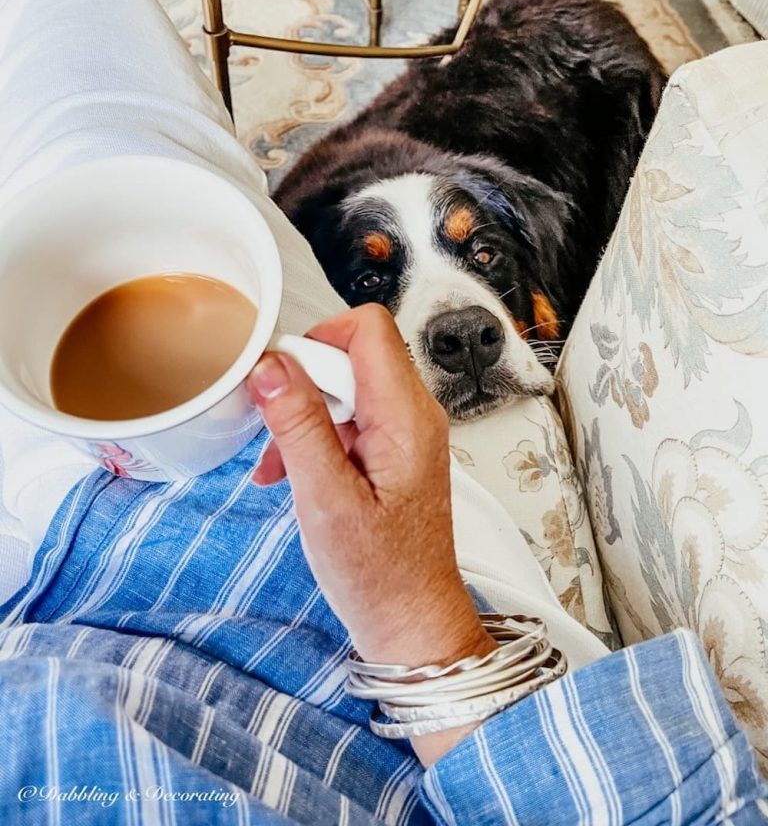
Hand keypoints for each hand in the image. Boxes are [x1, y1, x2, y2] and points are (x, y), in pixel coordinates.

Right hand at [249, 305, 495, 764]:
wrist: (411, 621)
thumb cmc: (377, 575)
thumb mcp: (325, 499)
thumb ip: (298, 426)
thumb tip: (271, 366)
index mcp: (406, 417)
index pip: (368, 328)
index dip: (317, 339)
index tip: (280, 379)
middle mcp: (414, 414)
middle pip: (352, 354)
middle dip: (303, 383)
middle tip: (274, 430)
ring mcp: (406, 433)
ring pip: (346, 388)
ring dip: (304, 414)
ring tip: (278, 463)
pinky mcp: (394, 452)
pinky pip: (350, 419)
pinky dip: (316, 436)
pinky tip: (290, 472)